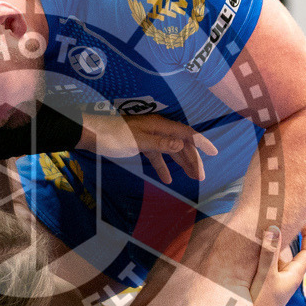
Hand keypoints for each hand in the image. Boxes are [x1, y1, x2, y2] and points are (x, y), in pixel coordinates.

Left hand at [80, 113, 216, 183]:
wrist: (91, 134)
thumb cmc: (113, 136)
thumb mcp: (137, 141)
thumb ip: (160, 144)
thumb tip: (182, 146)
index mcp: (159, 125)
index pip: (186, 134)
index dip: (201, 143)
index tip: (214, 153)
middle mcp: (158, 129)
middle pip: (181, 144)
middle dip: (192, 159)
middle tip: (200, 177)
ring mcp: (149, 136)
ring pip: (170, 150)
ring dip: (181, 164)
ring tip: (191, 178)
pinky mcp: (141, 144)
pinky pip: (157, 155)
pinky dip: (163, 166)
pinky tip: (167, 180)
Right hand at [250, 222, 305, 305]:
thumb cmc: (259, 305)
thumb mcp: (264, 276)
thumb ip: (268, 253)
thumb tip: (274, 229)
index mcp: (294, 276)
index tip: (305, 219)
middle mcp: (287, 279)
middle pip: (293, 253)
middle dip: (290, 235)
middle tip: (284, 218)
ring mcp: (276, 283)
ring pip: (279, 259)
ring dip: (275, 245)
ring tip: (265, 229)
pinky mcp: (265, 287)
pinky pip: (268, 266)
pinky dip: (264, 255)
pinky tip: (251, 250)